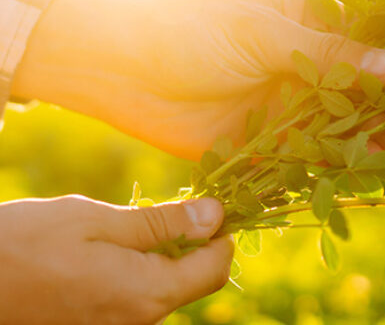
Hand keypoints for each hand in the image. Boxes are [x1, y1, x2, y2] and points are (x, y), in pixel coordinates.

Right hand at [0, 196, 232, 324]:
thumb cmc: (29, 244)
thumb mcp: (100, 221)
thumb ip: (163, 223)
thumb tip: (215, 214)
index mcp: (147, 292)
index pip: (214, 268)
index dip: (223, 234)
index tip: (214, 203)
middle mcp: (141, 317)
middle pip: (197, 278)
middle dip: (201, 240)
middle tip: (182, 204)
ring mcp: (122, 323)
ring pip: (172, 283)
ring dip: (174, 250)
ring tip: (150, 218)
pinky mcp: (104, 320)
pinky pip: (145, 291)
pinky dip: (151, 264)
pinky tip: (128, 240)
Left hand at [11, 0, 384, 159]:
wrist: (127, 69)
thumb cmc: (189, 31)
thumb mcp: (260, 31)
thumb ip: (325, 53)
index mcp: (305, 23)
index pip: (370, 40)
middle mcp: (302, 65)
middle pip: (365, 88)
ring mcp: (285, 104)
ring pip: (344, 124)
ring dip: (381, 136)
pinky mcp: (266, 139)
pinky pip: (310, 153)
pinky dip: (340, 162)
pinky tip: (370, 168)